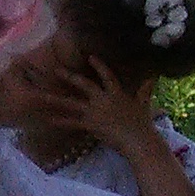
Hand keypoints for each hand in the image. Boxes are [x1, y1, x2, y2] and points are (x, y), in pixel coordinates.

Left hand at [4, 55, 143, 151]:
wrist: (137, 139)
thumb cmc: (142, 122)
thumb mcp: (144, 103)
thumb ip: (145, 89)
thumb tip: (154, 77)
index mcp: (117, 93)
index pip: (107, 75)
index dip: (98, 66)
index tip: (89, 57)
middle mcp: (103, 99)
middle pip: (84, 85)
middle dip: (69, 76)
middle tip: (55, 69)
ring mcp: (95, 112)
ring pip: (71, 103)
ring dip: (55, 99)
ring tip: (40, 95)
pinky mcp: (90, 125)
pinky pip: (71, 122)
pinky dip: (59, 121)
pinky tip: (47, 119)